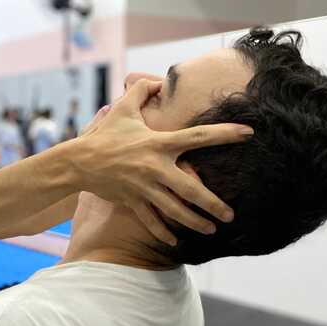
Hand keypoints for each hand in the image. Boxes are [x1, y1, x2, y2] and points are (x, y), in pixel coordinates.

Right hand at [73, 79, 252, 244]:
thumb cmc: (103, 135)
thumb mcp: (122, 109)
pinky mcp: (132, 201)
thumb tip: (158, 82)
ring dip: (193, 222)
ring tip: (211, 230)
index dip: (225, 134)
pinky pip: (150, 220)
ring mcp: (144, 188)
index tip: (249, 134)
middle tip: (230, 214)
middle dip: (212, 204)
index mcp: (159, 143)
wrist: (78, 162)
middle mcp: (155, 168)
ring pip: (174, 210)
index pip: (199, 137)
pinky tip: (175, 242)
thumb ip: (142, 92)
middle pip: (191, 189)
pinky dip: (162, 232)